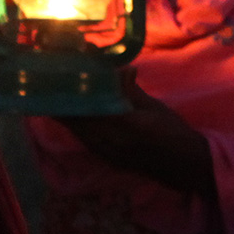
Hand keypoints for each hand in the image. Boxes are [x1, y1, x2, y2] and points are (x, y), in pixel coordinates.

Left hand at [53, 68, 214, 193]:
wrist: (182, 165)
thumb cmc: (173, 131)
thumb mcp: (154, 107)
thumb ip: (132, 90)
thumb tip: (121, 68)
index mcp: (127, 124)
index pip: (95, 104)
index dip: (78, 90)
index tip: (65, 75)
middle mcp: (112, 140)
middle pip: (79, 119)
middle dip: (64, 101)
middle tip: (50, 82)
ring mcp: (107, 152)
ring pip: (77, 130)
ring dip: (65, 113)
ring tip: (52, 95)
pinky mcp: (105, 158)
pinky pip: (83, 139)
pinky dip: (74, 126)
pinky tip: (68, 114)